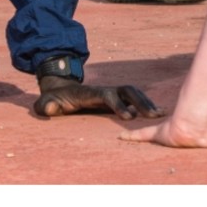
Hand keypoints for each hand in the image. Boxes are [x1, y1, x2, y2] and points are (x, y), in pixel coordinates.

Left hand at [33, 77, 164, 120]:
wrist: (60, 89)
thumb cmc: (54, 99)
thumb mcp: (46, 102)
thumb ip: (47, 106)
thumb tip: (51, 108)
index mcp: (91, 93)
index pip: (108, 96)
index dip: (118, 105)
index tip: (128, 117)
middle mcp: (105, 90)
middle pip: (127, 91)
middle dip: (140, 102)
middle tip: (153, 116)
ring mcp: (111, 93)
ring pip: (133, 93)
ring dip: (146, 102)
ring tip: (159, 115)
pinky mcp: (116, 98)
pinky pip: (134, 98)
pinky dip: (146, 103)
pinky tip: (158, 112)